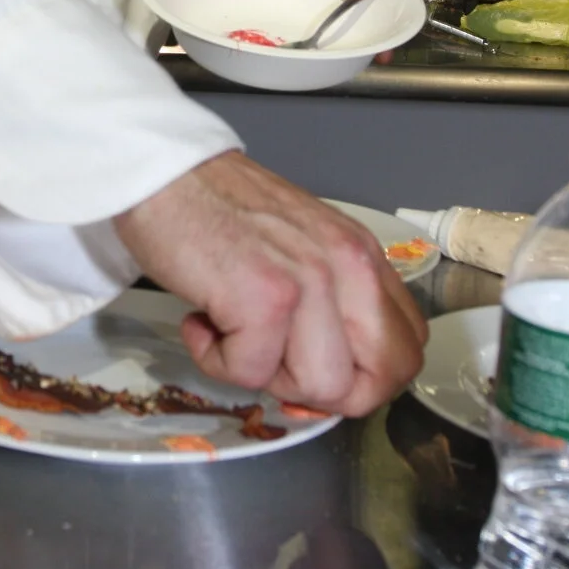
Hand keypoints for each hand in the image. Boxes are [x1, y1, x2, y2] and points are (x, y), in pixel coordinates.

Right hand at [113, 152, 426, 415]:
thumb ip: (329, 300)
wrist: (162, 174)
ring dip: (266, 374)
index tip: (313, 370)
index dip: (363, 380)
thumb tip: (329, 377)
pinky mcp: (264, 299)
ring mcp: (311, 282)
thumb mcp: (301, 246)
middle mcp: (350, 266)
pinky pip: (251, 372)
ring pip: (320, 387)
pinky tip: (200, 318)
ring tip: (232, 331)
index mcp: (363, 256)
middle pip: (379, 380)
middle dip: (325, 394)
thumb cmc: (218, 209)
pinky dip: (215, 358)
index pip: (406, 350)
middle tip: (275, 361)